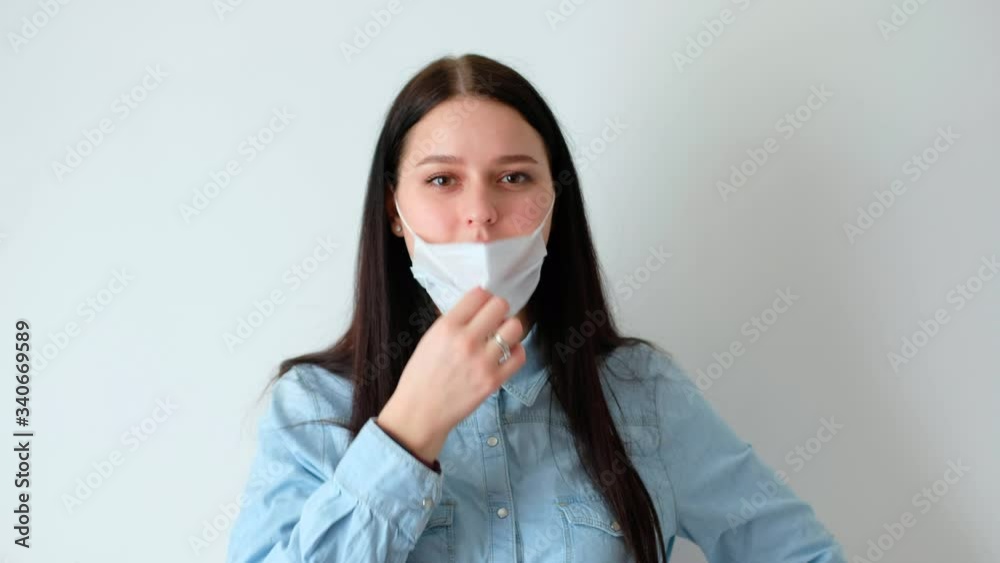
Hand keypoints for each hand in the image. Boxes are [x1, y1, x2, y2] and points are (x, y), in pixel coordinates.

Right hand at [376, 287, 526, 464]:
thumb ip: (453, 322)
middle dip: (499, 310)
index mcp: (446, 327)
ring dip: (509, 329)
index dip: (483, 297)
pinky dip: (517, 351)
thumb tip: (477, 308)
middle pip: (500, 306)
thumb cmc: (421, 375)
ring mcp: (482, 361)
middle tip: (494, 320)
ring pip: (514, 328)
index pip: (479, 294)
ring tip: (502, 336)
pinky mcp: (493, 380)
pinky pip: (520, 356)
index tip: (483, 305)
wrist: (420, 412)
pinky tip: (507, 353)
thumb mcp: (429, 339)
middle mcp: (466, 340)